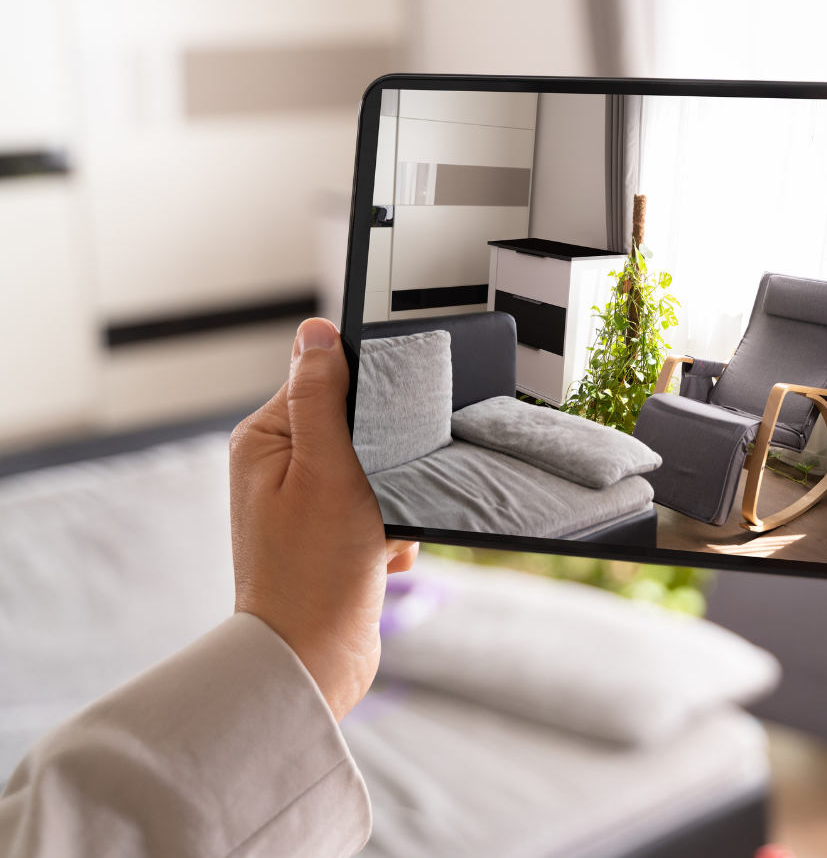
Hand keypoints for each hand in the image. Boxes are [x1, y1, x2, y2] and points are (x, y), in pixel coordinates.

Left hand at [229, 317, 416, 718]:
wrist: (315, 660)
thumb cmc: (315, 571)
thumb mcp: (326, 469)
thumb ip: (322, 397)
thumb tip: (316, 332)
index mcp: (264, 441)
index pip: (326, 384)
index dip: (365, 407)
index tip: (380, 438)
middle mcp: (277, 469)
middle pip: (358, 429)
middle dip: (387, 462)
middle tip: (378, 495)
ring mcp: (304, 505)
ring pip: (379, 472)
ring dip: (395, 502)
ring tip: (377, 536)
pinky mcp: (330, 537)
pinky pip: (381, 511)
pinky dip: (393, 532)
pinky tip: (381, 558)